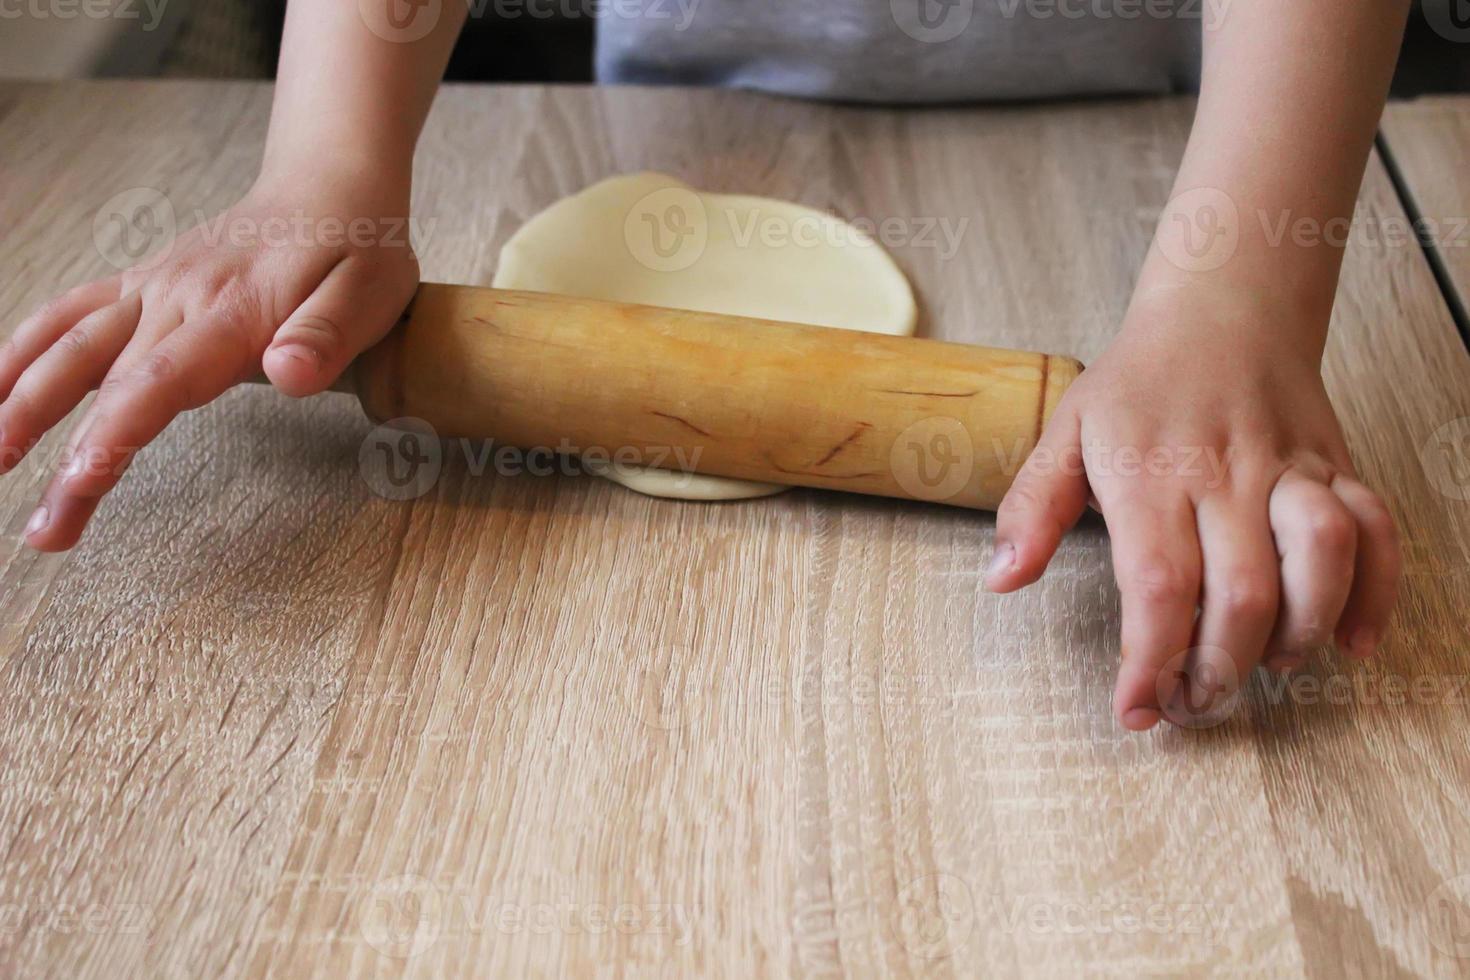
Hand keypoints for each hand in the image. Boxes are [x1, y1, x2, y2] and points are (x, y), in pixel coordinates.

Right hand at [0, 173, 419, 550]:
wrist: (330, 184)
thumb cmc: (359, 248)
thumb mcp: (371, 292)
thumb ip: (327, 337)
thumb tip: (291, 375)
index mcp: (233, 312)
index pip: (161, 381)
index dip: (116, 432)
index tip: (80, 480)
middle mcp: (177, 298)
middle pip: (105, 381)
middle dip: (65, 456)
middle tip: (42, 533)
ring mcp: (151, 288)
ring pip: (68, 346)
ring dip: (19, 403)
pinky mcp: (141, 284)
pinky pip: (67, 315)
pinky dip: (18, 350)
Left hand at [986, 290, 1400, 730]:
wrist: (1221, 310)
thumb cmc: (1137, 384)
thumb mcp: (1064, 432)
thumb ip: (1033, 508)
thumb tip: (1002, 581)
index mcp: (1150, 475)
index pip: (1158, 587)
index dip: (1150, 662)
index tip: (1137, 711)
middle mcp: (1225, 474)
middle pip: (1242, 593)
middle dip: (1220, 670)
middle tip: (1194, 704)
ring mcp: (1289, 469)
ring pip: (1320, 558)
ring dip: (1299, 633)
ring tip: (1266, 670)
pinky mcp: (1337, 466)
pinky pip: (1378, 530)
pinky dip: (1377, 593)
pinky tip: (1349, 644)